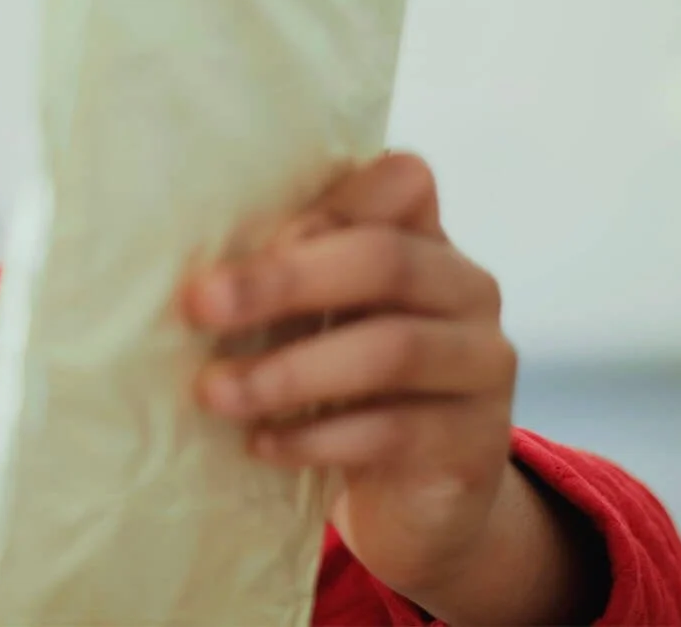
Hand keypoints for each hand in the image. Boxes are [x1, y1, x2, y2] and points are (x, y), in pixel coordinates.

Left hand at [181, 154, 598, 624]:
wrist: (413, 501)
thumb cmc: (341, 387)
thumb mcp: (317, 322)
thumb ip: (288, 279)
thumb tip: (198, 273)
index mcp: (426, 242)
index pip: (401, 181)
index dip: (323, 203)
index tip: (235, 237)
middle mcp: (468, 291)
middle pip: (386, 260)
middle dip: (283, 280)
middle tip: (200, 305)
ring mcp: (482, 366)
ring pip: (392, 351)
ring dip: (289, 372)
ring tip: (215, 392)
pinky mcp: (475, 444)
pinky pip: (395, 432)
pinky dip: (316, 437)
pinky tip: (260, 443)